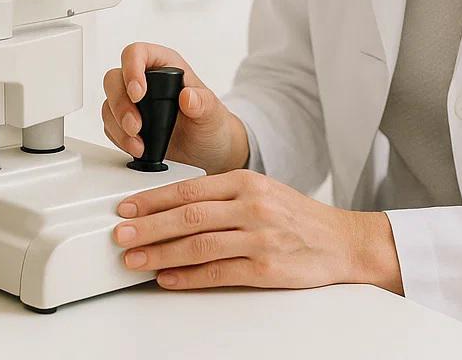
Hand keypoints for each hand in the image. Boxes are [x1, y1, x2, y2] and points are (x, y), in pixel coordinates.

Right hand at [101, 42, 249, 175]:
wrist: (209, 152)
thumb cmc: (212, 124)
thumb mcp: (212, 113)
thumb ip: (203, 103)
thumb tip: (187, 96)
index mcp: (165, 65)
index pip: (137, 53)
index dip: (131, 69)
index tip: (138, 93)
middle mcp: (145, 80)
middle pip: (114, 79)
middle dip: (120, 103)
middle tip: (135, 125)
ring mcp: (134, 103)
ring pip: (109, 103)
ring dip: (118, 125)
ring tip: (138, 143)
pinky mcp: (127, 125)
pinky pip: (110, 126)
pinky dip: (119, 138)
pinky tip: (137, 147)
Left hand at [110, 169, 403, 292]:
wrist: (341, 241)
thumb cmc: (298, 217)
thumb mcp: (261, 190)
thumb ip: (222, 195)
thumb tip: (174, 206)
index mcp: (246, 182)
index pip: (189, 189)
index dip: (153, 200)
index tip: (127, 208)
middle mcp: (251, 206)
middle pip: (188, 217)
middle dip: (148, 227)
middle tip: (120, 234)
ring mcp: (258, 238)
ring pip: (198, 245)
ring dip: (160, 254)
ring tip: (134, 260)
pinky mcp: (266, 268)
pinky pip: (218, 272)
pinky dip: (188, 277)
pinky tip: (168, 278)